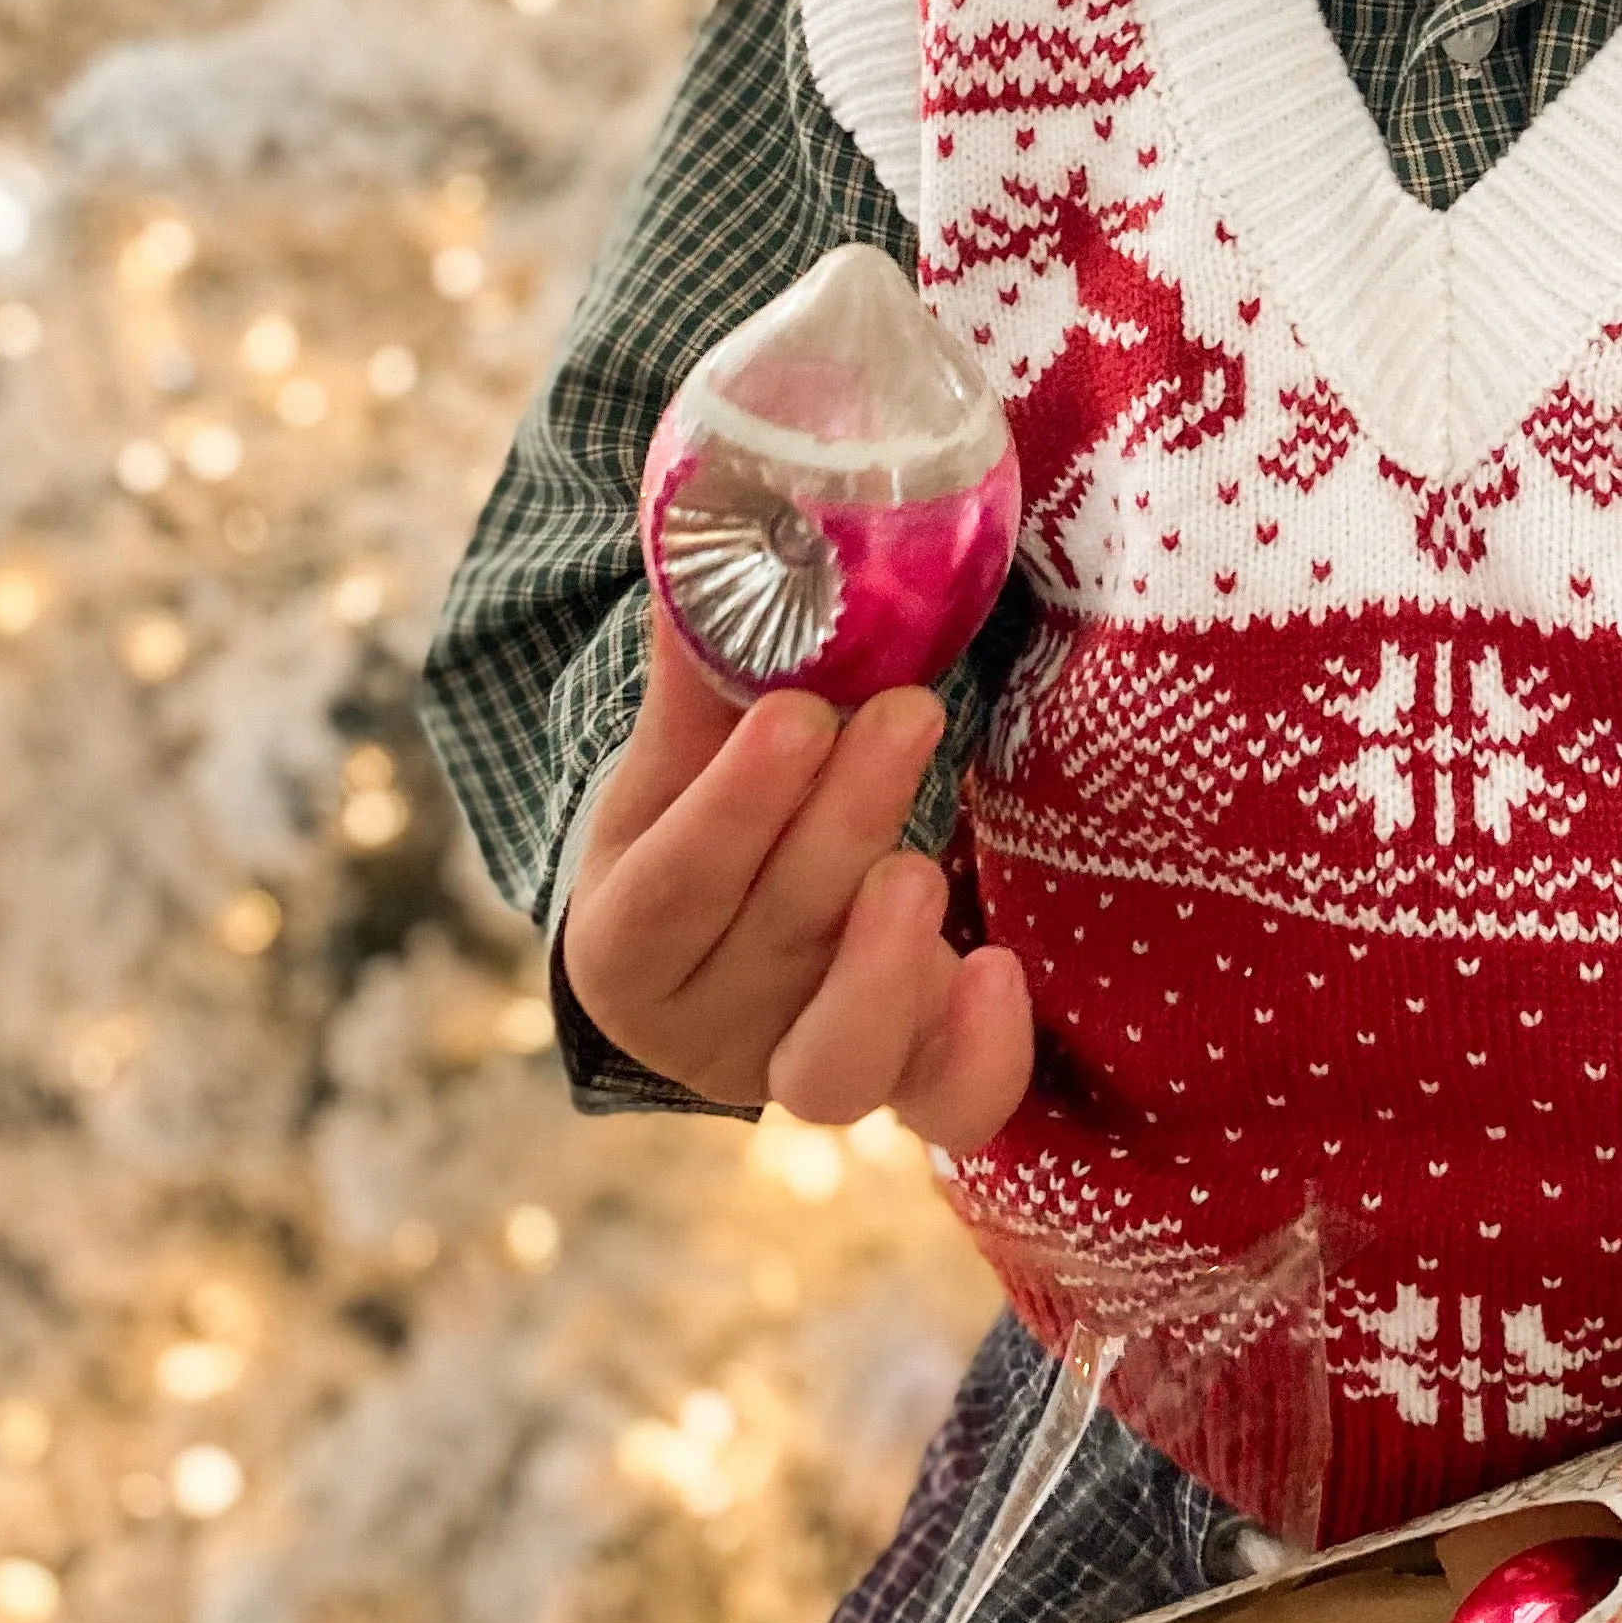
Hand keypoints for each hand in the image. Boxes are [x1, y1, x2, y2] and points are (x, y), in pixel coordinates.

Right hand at [558, 607, 1032, 1144]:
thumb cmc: (710, 825)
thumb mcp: (684, 758)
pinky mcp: (900, 1089)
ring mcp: (800, 1069)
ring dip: (888, 960)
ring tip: (926, 864)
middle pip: (771, 940)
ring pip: (836, 1059)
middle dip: (843, 823)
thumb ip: (705, 669)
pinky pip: (941, 1106)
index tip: (797, 710)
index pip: (672, 890)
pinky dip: (975, 1053)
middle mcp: (706, 1028)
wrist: (731, 952)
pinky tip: (997, 972)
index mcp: (624, 943)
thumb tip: (718, 516)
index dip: (735, 806)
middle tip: (908, 713)